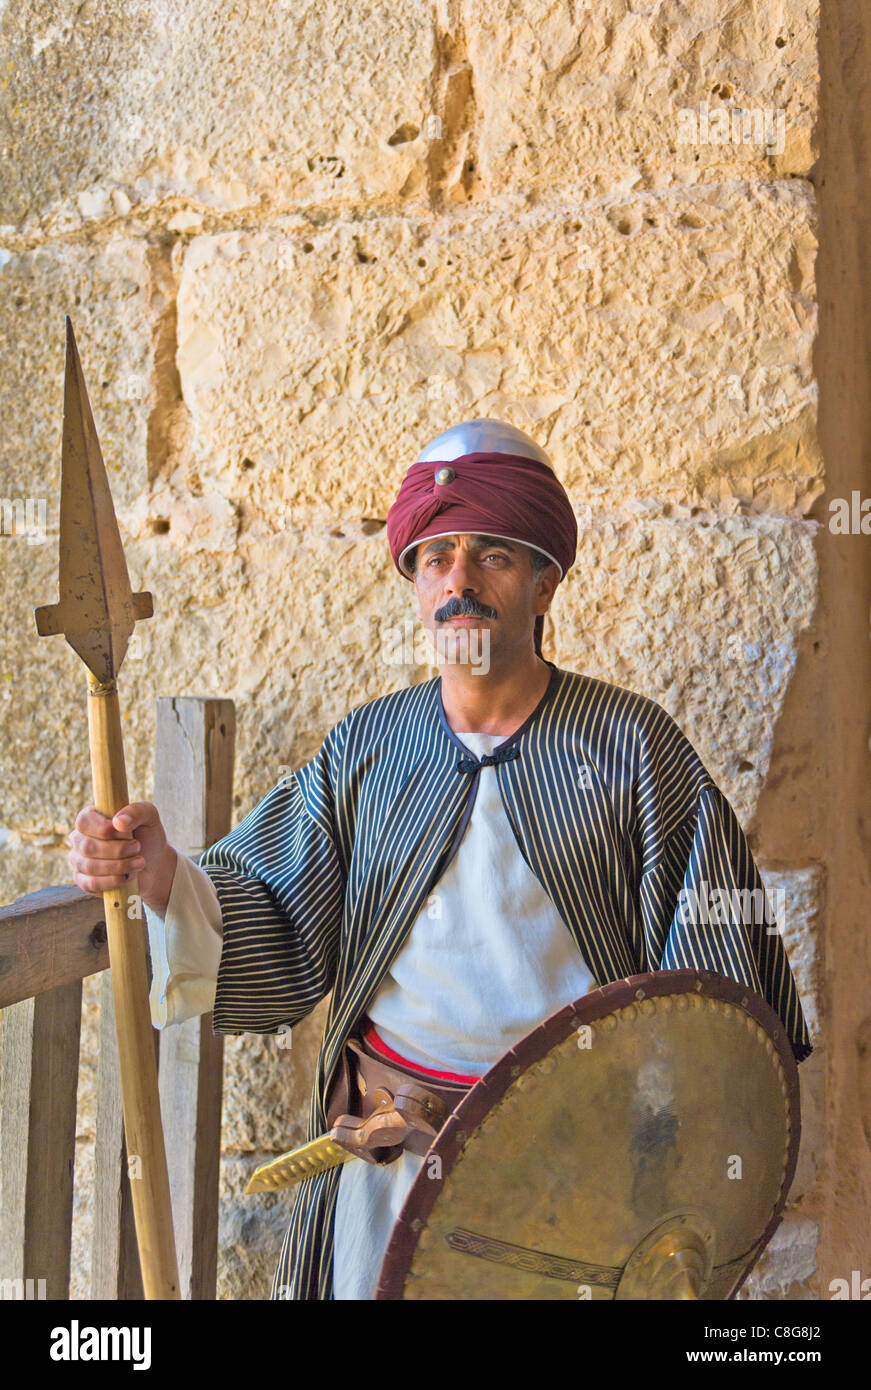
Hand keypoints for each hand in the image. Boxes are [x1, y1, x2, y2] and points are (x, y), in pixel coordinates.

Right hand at [68, 802, 177, 916]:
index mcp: (91, 818)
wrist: (154, 865)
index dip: (104, 829)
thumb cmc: (147, 836)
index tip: (126, 832)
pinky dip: (113, 881)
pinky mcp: (84, 882)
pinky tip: (128, 877)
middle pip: (87, 846)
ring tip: (139, 862)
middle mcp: (80, 838)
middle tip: (138, 848)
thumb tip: (118, 822)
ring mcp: (79, 861)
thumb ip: (136, 812)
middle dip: (118, 850)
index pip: (84, 821)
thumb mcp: (149, 817)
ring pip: (90, 866)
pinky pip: (91, 884)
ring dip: (119, 866)